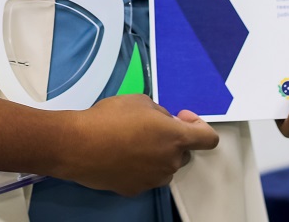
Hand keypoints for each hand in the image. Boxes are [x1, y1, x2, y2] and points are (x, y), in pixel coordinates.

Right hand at [56, 94, 219, 195]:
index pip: (209, 139)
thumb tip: (164, 122)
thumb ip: (160, 113)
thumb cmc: (110, 117)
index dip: (199, 126)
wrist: (79, 145)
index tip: (181, 118)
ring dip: (157, 155)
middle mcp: (170, 162)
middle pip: (184, 153)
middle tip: (149, 127)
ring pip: (165, 166)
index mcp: (175, 138)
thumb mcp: (140, 100)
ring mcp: (154, 179)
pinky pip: (146, 176)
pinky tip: (121, 155)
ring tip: (132, 142)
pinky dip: (140, 167)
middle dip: (172, 140)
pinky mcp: (136, 189)